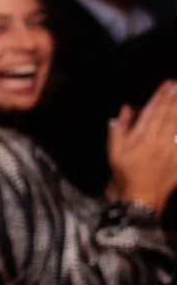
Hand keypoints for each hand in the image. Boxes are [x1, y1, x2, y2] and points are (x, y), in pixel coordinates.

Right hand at [107, 84, 176, 209]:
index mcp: (141, 139)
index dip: (160, 97)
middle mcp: (159, 142)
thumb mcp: (114, 153)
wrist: (141, 200)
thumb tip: (126, 109)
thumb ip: (119, 130)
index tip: (167, 84)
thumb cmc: (125, 176)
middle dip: (174, 99)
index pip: (152, 112)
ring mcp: (172, 150)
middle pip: (168, 116)